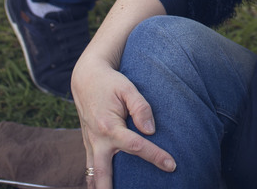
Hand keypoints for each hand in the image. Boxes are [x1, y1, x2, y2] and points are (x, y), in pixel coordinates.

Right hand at [75, 59, 175, 186]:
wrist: (85, 79)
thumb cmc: (110, 83)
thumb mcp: (127, 88)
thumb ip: (141, 107)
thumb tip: (150, 130)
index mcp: (109, 126)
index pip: (136, 146)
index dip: (155, 156)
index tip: (171, 165)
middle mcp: (98, 140)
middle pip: (103, 174)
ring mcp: (91, 144)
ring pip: (93, 175)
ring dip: (100, 188)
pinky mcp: (88, 145)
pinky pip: (89, 168)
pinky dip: (95, 180)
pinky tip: (102, 187)